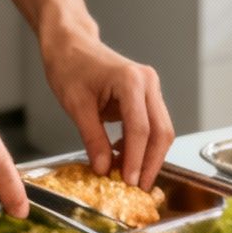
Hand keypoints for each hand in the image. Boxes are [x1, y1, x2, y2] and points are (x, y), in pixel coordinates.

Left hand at [40, 26, 172, 188]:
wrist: (71, 44)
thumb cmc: (70, 66)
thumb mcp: (76, 106)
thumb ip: (93, 138)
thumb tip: (104, 169)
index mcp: (131, 81)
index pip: (141, 128)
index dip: (137, 159)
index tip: (130, 182)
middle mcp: (148, 82)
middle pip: (161, 131)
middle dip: (152, 162)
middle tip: (139, 188)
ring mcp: (150, 88)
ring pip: (161, 130)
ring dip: (149, 156)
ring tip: (130, 177)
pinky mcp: (147, 95)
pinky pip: (151, 125)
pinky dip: (142, 145)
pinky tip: (124, 157)